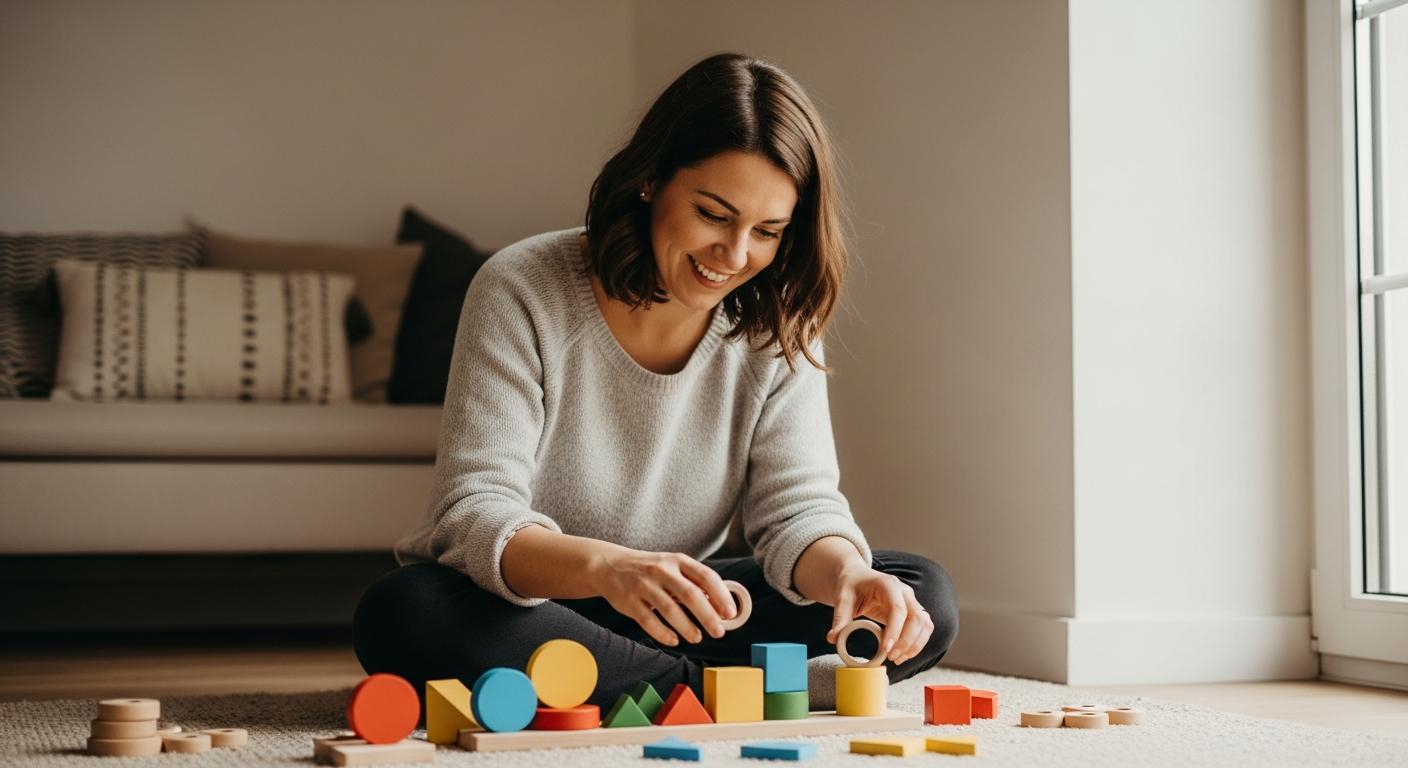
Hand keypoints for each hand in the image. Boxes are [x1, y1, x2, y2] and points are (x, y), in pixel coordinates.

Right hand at [590, 548, 737, 646]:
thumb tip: (721, 606)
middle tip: (719, 632)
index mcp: (677, 560)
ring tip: (697, 638)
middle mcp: (661, 570)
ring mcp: (643, 585)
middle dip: (708, 616)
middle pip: (690, 594)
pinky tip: (674, 640)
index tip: (731, 614)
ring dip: (687, 627)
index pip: (705, 576)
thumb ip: (694, 582)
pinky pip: (648, 621)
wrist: (609, 566)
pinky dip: (663, 633)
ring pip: (670, 609)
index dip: (721, 596)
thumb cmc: (650, 570)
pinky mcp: (629, 601)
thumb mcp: (672, 566)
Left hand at [825, 563, 932, 664]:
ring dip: (915, 645)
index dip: (895, 631)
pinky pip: (924, 628)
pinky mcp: (913, 611)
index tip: (886, 650)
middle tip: (890, 657)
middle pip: (917, 618)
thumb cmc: (851, 585)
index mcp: (888, 585)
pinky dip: (917, 643)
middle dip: (906, 642)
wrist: (857, 576)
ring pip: (924, 624)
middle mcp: (904, 592)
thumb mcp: (842, 598)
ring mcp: (912, 601)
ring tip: (897, 659)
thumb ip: (840, 618)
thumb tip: (833, 639)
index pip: (898, 609)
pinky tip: (903, 654)